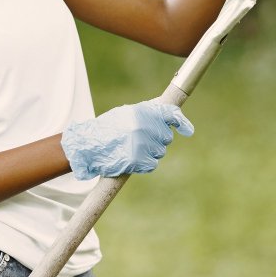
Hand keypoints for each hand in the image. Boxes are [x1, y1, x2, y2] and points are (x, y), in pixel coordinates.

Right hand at [61, 100, 194, 179]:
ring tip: (132, 148)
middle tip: (140, 139)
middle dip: (157, 140)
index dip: (181, 122)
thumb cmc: (109, 128)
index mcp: (142, 112)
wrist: (88, 145)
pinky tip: (133, 159)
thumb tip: (175, 119)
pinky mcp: (136, 160)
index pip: (169, 114)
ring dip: (150, 152)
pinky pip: (152, 164)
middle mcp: (143, 126)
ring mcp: (140, 144)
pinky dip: (145, 164)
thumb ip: (149, 113)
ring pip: (160, 152)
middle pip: (166, 137)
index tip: (188, 130)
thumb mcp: (127, 113)